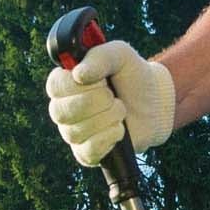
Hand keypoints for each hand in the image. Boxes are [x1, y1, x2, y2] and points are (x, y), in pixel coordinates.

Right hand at [45, 39, 175, 167]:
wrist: (155, 105)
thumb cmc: (133, 76)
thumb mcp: (120, 55)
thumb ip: (100, 57)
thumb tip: (78, 75)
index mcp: (65, 82)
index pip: (55, 87)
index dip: (78, 86)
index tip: (101, 81)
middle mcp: (63, 108)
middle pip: (61, 112)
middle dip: (95, 103)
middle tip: (113, 96)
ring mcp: (73, 133)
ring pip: (75, 132)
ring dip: (106, 119)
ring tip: (121, 110)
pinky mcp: (86, 153)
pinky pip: (87, 151)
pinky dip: (108, 139)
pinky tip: (119, 129)